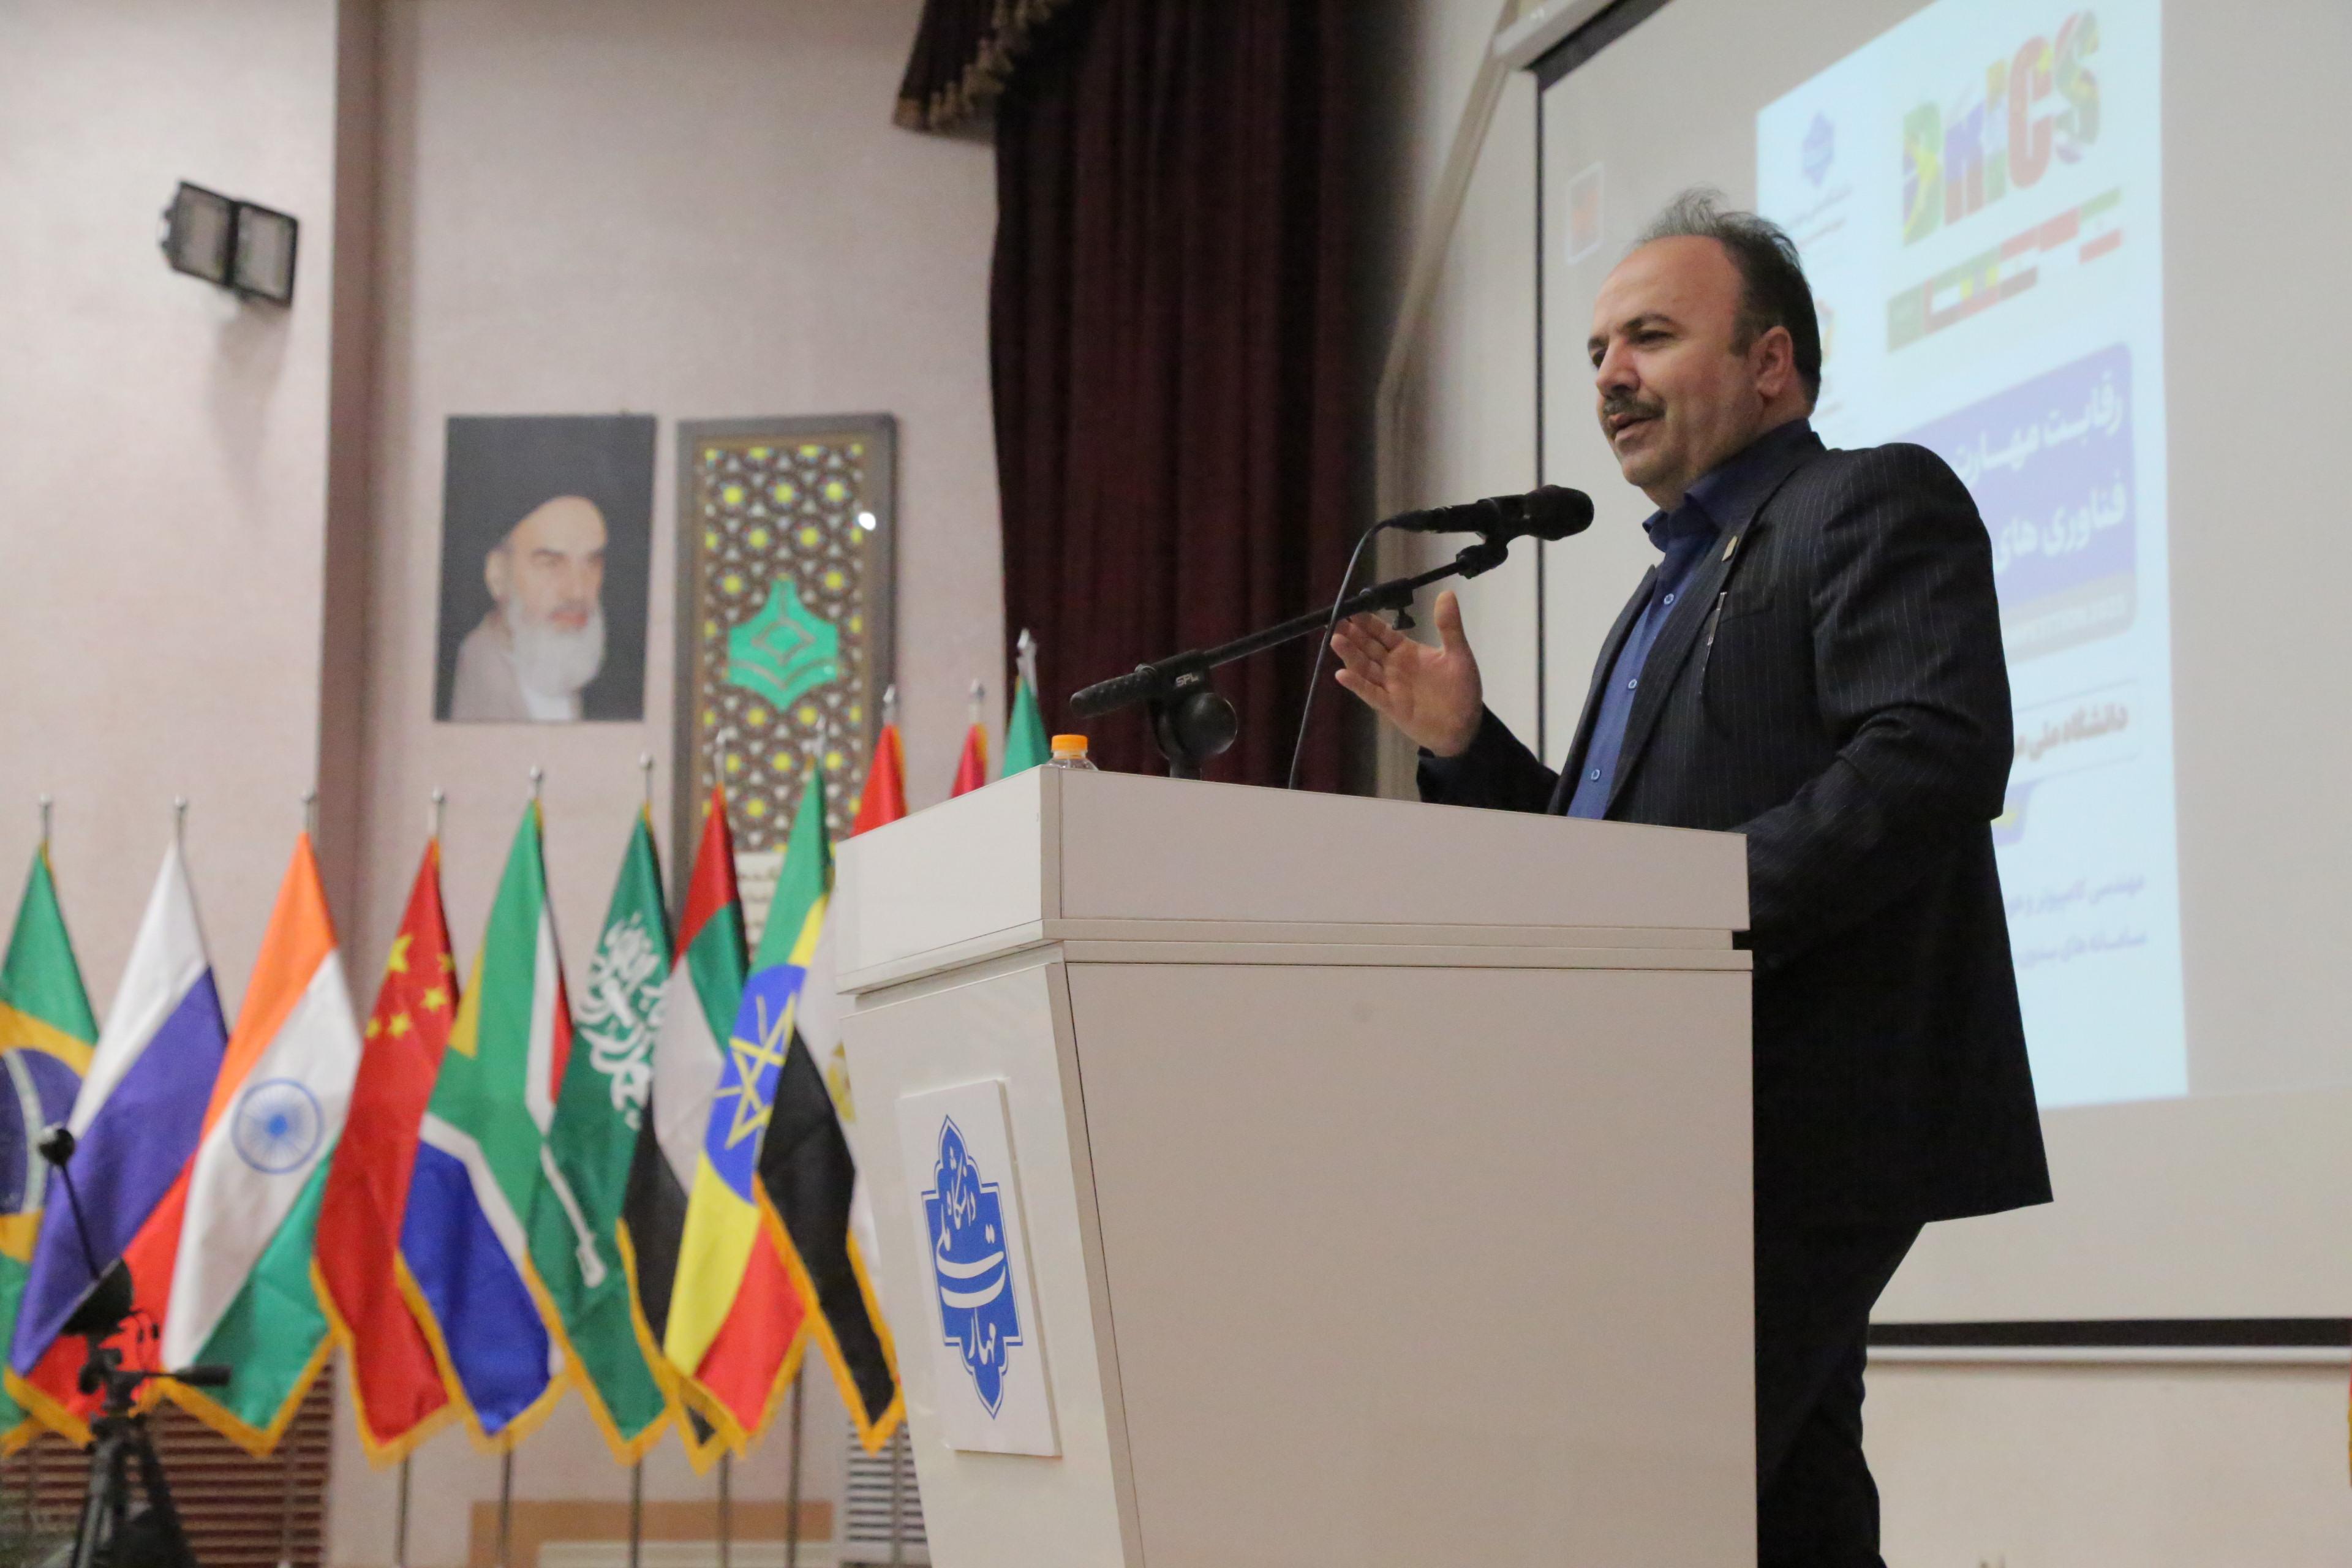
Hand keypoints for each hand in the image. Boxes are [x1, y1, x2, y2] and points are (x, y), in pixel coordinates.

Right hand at [1330, 590, 1482, 756]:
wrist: (1464, 726)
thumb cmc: (1462, 690)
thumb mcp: (1458, 654)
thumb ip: (1449, 626)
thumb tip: (1447, 593)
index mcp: (1407, 652)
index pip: (1383, 633)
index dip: (1368, 622)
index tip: (1354, 608)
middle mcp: (1393, 667)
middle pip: (1368, 648)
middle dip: (1353, 634)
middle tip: (1336, 619)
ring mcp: (1389, 686)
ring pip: (1365, 667)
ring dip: (1350, 654)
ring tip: (1335, 639)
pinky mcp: (1390, 706)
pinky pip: (1371, 693)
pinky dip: (1357, 684)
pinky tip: (1342, 674)